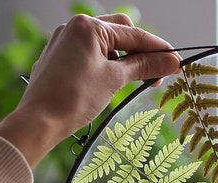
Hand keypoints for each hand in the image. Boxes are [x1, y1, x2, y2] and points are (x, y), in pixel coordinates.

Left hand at [0, 13, 180, 165]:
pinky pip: (91, 55)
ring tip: (137, 82)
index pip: (134, 34)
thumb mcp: (114, 80)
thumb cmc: (74, 98)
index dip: (159, 50)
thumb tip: (172, 61)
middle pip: (120, 33)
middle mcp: (75, 27)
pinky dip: (108, 65)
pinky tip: (114, 82)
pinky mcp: (59, 58)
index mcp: (89, 26)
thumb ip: (144, 66)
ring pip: (106, 45)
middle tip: (158, 75)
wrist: (40, 121)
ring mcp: (65, 42)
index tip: (177, 62)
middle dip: (142, 52)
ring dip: (125, 60)